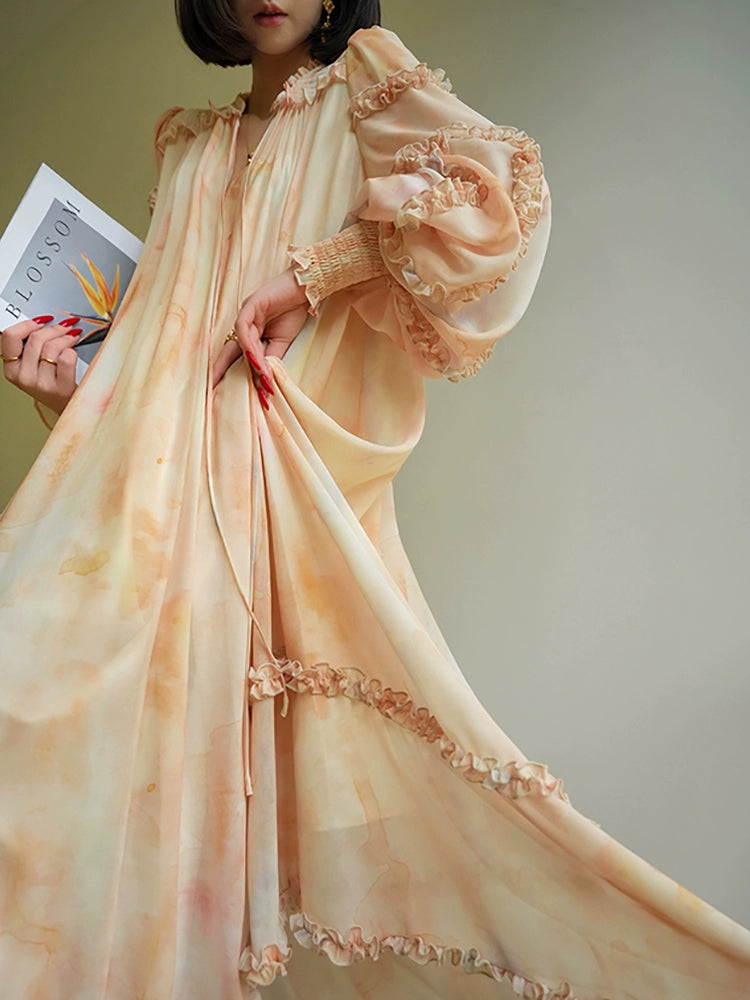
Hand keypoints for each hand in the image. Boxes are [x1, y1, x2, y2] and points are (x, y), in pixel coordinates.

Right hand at [2, 315, 82, 414]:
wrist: (69, 408)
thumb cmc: (53, 384)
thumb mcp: (34, 367)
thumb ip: (32, 346)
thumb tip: (43, 322)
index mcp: (12, 369)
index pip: (10, 337)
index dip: (28, 324)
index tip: (42, 320)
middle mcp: (24, 377)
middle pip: (35, 339)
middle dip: (54, 328)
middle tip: (66, 327)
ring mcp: (41, 384)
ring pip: (52, 346)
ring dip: (66, 337)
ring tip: (73, 337)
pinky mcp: (60, 388)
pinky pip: (66, 358)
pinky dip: (73, 350)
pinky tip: (74, 351)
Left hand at [212, 267, 308, 408]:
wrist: (307, 290)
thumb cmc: (294, 311)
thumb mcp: (282, 342)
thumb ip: (271, 358)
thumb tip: (265, 378)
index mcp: (250, 333)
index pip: (236, 355)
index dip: (228, 371)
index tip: (219, 390)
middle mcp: (244, 325)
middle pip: (230, 350)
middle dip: (220, 368)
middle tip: (212, 387)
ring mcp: (246, 314)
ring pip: (241, 342)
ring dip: (253, 364)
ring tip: (263, 382)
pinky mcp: (252, 304)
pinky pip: (244, 326)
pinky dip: (249, 344)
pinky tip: (256, 358)